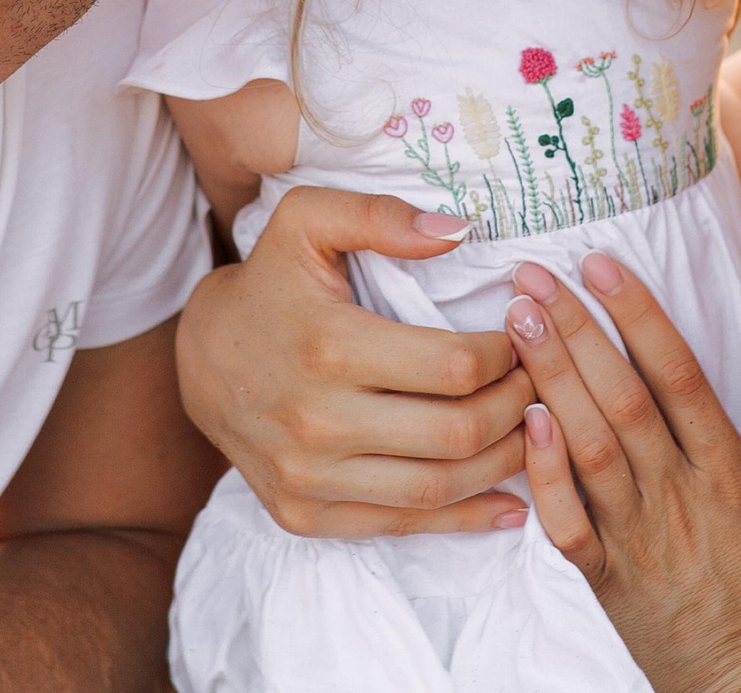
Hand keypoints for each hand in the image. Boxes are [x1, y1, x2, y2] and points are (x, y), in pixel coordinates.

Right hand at [174, 186, 534, 536]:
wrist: (201, 357)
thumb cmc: (270, 282)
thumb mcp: (308, 222)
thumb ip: (379, 213)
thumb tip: (458, 230)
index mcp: (328, 345)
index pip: (455, 365)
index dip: (507, 353)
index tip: (523, 335)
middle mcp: (316, 421)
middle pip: (457, 432)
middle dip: (518, 407)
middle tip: (539, 382)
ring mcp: (308, 477)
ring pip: (438, 488)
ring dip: (503, 462)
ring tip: (531, 429)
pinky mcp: (304, 515)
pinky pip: (402, 527)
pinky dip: (465, 518)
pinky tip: (509, 501)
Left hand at [506, 255, 740, 692]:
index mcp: (726, 465)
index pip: (680, 372)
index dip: (639, 313)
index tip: (601, 264)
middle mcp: (683, 490)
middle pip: (625, 396)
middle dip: (576, 329)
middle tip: (532, 277)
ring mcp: (642, 534)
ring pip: (593, 445)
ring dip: (551, 378)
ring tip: (517, 322)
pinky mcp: (608, 576)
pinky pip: (571, 521)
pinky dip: (546, 473)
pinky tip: (524, 423)